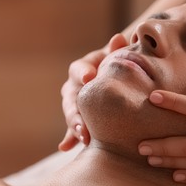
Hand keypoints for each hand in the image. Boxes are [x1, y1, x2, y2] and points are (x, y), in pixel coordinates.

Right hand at [59, 34, 127, 150]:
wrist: (112, 78)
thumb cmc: (113, 65)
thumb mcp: (114, 56)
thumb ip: (116, 49)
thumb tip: (120, 38)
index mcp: (81, 69)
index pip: (78, 69)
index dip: (83, 73)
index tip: (89, 78)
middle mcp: (73, 87)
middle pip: (71, 98)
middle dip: (76, 110)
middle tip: (83, 121)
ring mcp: (74, 104)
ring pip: (71, 116)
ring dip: (75, 127)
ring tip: (82, 136)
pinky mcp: (79, 119)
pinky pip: (73, 130)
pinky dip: (70, 139)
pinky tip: (65, 147)